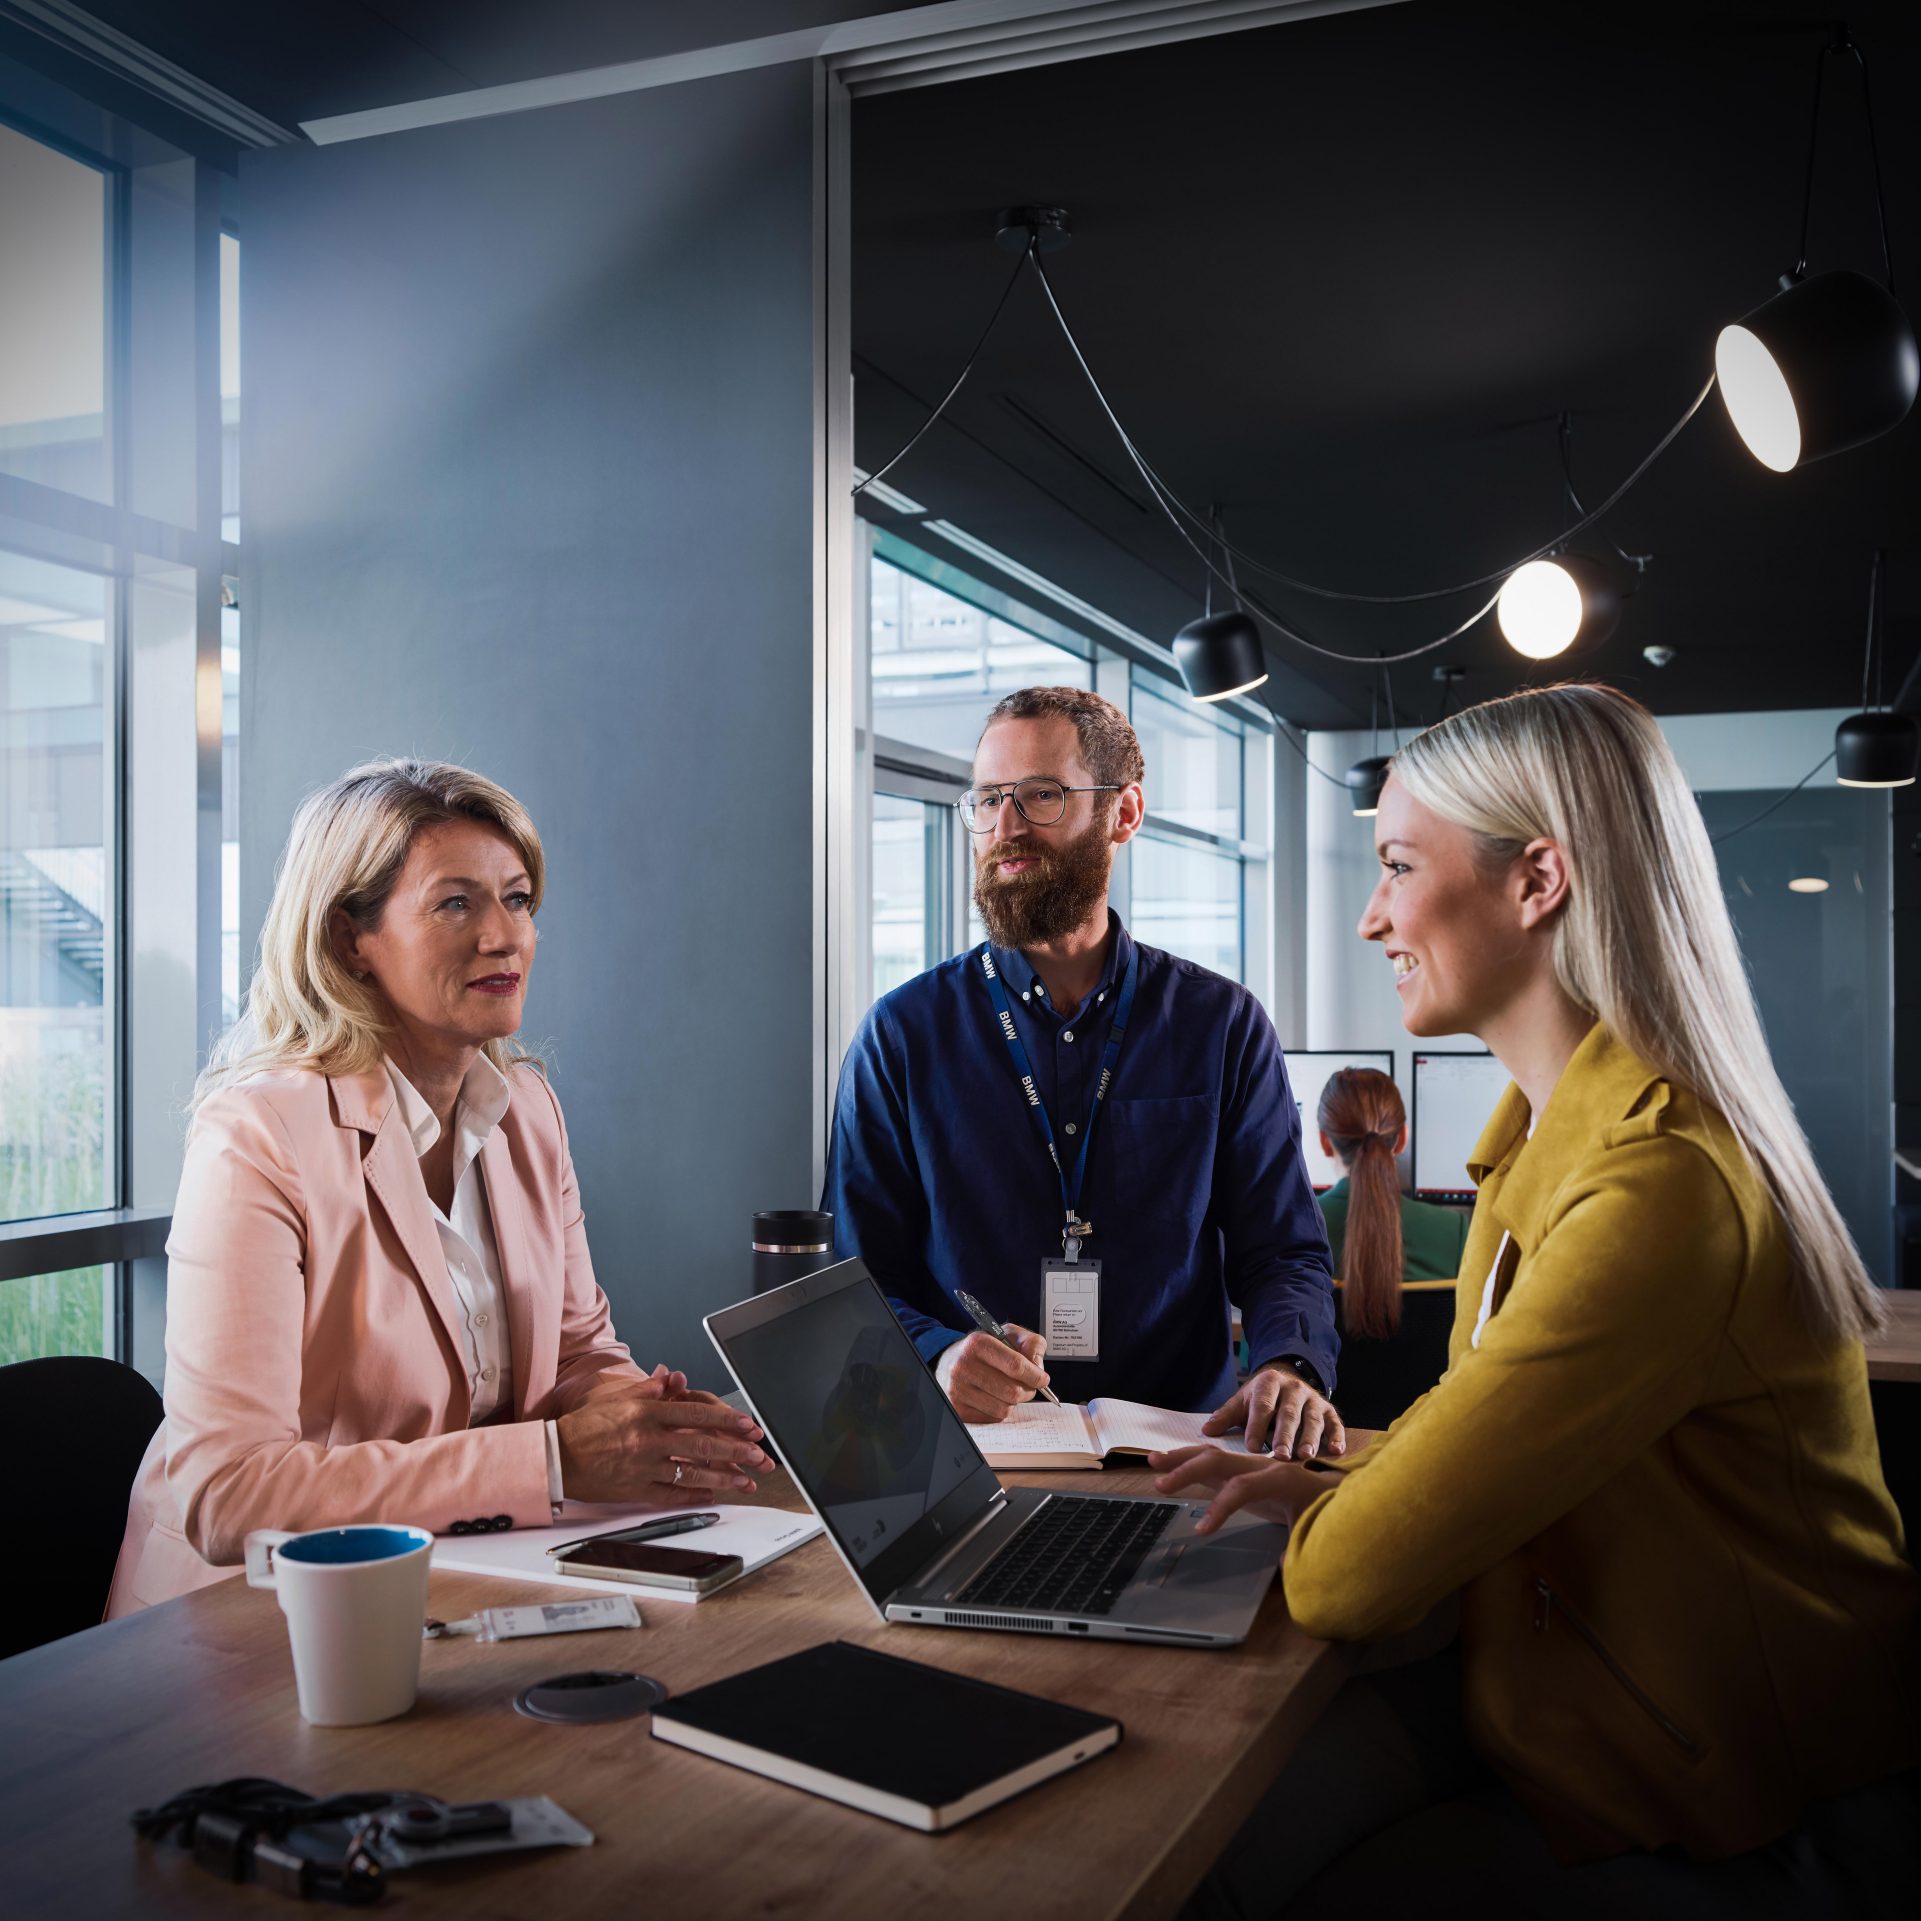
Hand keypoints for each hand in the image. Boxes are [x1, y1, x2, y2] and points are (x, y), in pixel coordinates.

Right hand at [555, 1374, 773, 1504]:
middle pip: (701, 1444)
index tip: (748, 1424)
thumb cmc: (586, 1426)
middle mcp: (648, 1439)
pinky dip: (694, 1495)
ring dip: (723, 1477)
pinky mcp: (635, 1490)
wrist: (557, 1457)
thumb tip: (675, 1378)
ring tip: (746, 1481)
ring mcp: (643, 1466)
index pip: (695, 1413)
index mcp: (646, 1412)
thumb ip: (650, 1389)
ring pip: (692, 1473)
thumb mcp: (619, 1399)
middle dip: (735, 1450)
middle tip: (758, 1454)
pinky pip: (671, 1494)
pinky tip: (712, 1494)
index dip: (726, 1419)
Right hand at [935, 1325, 1049, 1422]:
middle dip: (1028, 1391)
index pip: (1015, 1365)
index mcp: (977, 1343)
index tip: (1043, 1379)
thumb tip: (1038, 1367)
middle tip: (1028, 1386)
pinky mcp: (958, 1408)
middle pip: (1012, 1391)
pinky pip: (992, 1418)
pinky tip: (994, 1397)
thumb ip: (1032, 1343)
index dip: (1035, 1375)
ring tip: (1008, 1389)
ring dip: (1013, 1402)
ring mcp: (958, 1389)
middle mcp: (963, 1366)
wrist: (950, 1361)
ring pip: (1004, 1408)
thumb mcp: (1009, 1335)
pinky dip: (999, 1410)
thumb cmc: (984, 1349)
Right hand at [1149, 1443, 1324, 1534]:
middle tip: (1160, 1485)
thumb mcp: (1318, 1530)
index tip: (1202, 1531)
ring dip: (1182, 1458)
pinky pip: (1216, 1463)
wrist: (1339, 1492)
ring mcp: (1252, 1466)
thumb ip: (1302, 1547)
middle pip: (1220, 1462)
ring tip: (1153, 1461)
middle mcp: (1263, 1466)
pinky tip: (1172, 1463)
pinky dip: (1191, 1462)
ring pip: (1213, 1456)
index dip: (1220, 1507)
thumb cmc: (1329, 1511)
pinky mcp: (1246, 1471)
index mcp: (1281, 1480)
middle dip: (1188, 1471)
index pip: (1242, 1488)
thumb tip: (1284, 1563)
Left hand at [1205, 1364, 1344, 1459]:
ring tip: (1305, 1456)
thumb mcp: (1243, 1401)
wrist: (1288, 1379)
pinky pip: (1335, 1423)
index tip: (1252, 1447)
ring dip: (1310, 1438)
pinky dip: (1337, 1437)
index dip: (1257, 1426)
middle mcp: (1294, 1389)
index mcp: (1268, 1384)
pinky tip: (1337, 1452)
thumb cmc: (1262, 1399)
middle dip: (1284, 1435)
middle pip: (1288, 1414)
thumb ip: (1226, 1416)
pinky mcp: (1330, 1410)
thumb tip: (1207, 1431)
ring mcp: (1313, 1399)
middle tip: (1279, 1456)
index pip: (1262, 1406)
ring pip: (1312, 1419)